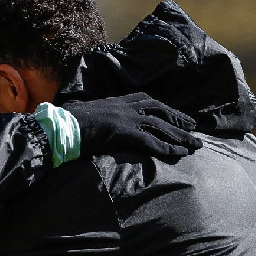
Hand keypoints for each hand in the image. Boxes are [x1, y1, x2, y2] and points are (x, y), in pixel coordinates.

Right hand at [63, 94, 202, 157]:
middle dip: (178, 119)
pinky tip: (178, 154)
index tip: (176, 115)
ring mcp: (125, 119)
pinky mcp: (124, 133)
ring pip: (160, 126)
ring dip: (180, 136)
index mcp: (116, 101)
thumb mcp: (86, 113)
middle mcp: (124, 106)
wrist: (59, 127)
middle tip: (194, 128)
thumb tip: (98, 120)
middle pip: (159, 110)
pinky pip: (151, 142)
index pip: (146, 100)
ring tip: (195, 145)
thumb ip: (98, 115)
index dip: (164, 108)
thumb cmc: (67, 122)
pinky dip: (167, 148)